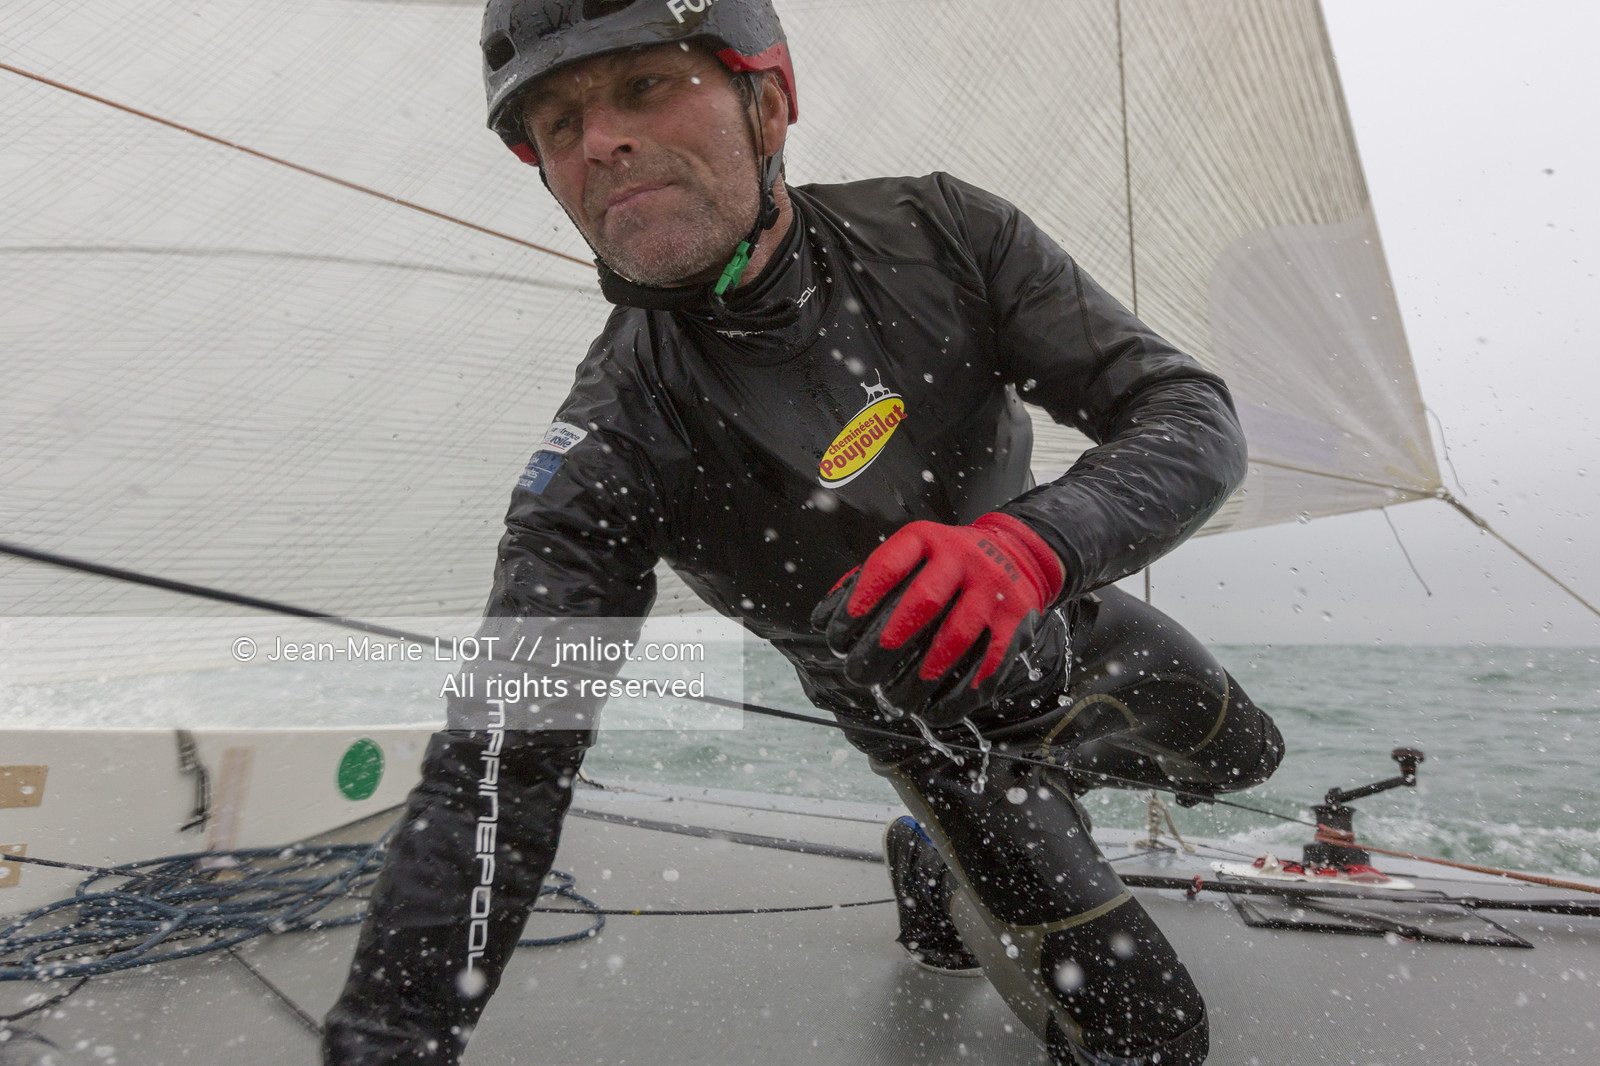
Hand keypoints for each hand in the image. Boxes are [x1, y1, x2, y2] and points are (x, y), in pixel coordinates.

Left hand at [811, 513, 1063, 726]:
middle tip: (865, 669)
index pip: (888, 564)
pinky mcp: (1015, 619)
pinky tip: (941, 709)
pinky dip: (965, 690)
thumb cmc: (948, 561)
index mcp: (927, 540)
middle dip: (892, 638)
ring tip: (905, 694)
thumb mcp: (915, 552)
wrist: (1017, 551)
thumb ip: (872, 578)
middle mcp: (961, 558)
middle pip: (923, 600)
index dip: (862, 596)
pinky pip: (991, 660)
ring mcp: (992, 588)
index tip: (840, 629)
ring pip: (958, 633)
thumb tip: (824, 617)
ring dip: (929, 668)